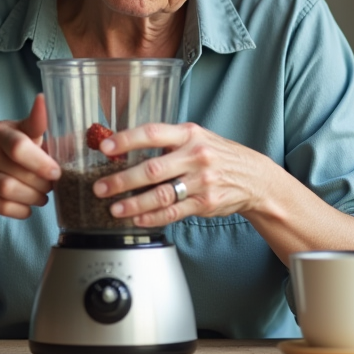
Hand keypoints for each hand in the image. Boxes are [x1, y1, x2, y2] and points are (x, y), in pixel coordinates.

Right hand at [0, 94, 60, 220]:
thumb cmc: (3, 152)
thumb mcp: (18, 134)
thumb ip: (40, 131)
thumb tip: (68, 129)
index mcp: (1, 130)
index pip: (20, 142)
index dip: (40, 157)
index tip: (56, 170)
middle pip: (20, 169)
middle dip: (43, 180)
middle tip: (53, 184)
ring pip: (10, 189)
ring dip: (33, 196)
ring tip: (42, 196)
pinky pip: (3, 206)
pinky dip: (21, 210)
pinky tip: (28, 206)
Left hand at [92, 122, 268, 226]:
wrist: (253, 177)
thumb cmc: (217, 154)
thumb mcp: (196, 137)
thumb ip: (166, 141)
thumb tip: (123, 148)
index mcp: (189, 134)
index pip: (152, 133)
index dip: (126, 140)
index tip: (105, 147)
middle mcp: (195, 156)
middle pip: (152, 169)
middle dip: (122, 180)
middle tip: (100, 188)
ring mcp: (201, 181)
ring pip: (161, 195)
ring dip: (134, 204)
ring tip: (114, 209)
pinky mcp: (205, 203)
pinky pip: (173, 212)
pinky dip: (153, 218)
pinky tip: (138, 220)